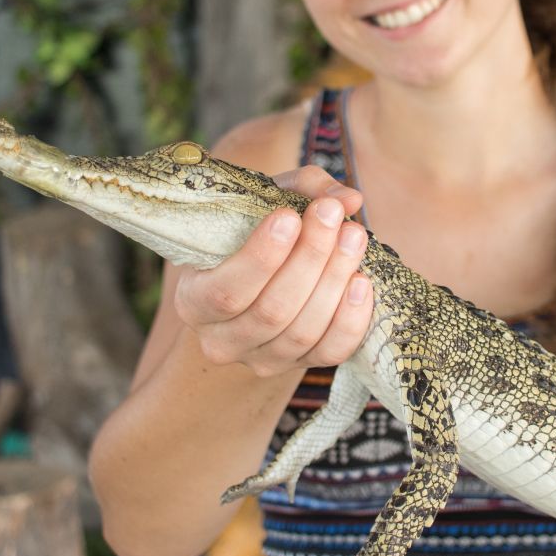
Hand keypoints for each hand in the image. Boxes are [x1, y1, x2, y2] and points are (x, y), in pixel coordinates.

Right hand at [173, 165, 373, 376]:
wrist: (259, 284)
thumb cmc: (255, 234)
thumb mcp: (263, 204)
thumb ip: (302, 189)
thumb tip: (348, 198)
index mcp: (194, 301)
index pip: (226, 292)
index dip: (261, 257)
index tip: (289, 217)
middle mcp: (222, 340)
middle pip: (272, 311)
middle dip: (309, 258)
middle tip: (333, 214)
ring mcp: (262, 359)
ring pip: (303, 331)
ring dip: (334, 279)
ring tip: (354, 236)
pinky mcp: (300, 366)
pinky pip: (330, 351)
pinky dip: (351, 318)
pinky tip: (361, 281)